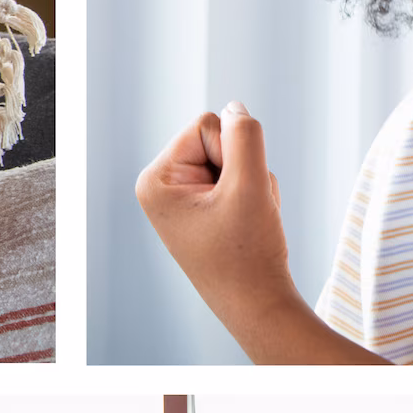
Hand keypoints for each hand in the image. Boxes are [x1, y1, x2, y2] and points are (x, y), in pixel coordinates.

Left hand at [134, 102, 300, 328]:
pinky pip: (240, 178)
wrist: (258, 305)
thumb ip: (244, 136)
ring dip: (254, 185)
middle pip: (219, 139)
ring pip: (236, 159)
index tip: (232, 197)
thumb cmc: (249, 252)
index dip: (234, 153)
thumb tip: (234, 107)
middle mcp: (160, 186)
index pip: (207, 124)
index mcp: (155, 180)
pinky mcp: (202, 207)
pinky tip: (249, 226)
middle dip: (245, 170)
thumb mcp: (251, 185)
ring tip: (247, 223)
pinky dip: (256, 197)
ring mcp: (180, 198)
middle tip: (243, 213)